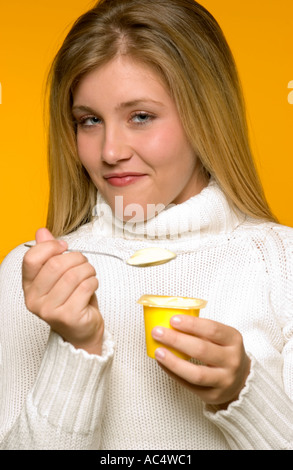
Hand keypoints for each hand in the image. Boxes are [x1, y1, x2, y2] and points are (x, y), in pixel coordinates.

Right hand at [22, 228, 103, 354]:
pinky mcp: (69, 316)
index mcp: (29, 287)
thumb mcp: (57, 276)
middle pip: (56, 265)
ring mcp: (50, 310)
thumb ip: (48, 253)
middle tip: (83, 263)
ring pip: (73, 275)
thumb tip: (42, 232)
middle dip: (77, 258)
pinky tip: (91, 286)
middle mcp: (35, 300)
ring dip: (88, 270)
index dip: (51, 247)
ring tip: (89, 275)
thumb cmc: (71, 301)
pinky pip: (85, 287)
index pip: (32, 258)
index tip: (64, 246)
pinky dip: (93, 282)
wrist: (81, 331)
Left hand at [152, 315, 250, 407]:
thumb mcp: (222, 337)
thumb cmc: (223, 352)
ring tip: (158, 352)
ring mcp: (224, 380)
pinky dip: (173, 373)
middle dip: (176, 340)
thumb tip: (171, 323)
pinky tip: (163, 363)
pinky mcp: (213, 395)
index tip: (173, 320)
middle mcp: (232, 361)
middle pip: (201, 350)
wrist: (240, 379)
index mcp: (234, 340)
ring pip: (196, 373)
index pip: (212, 330)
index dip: (191, 324)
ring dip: (173, 362)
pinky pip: (189, 385)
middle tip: (158, 332)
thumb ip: (202, 330)